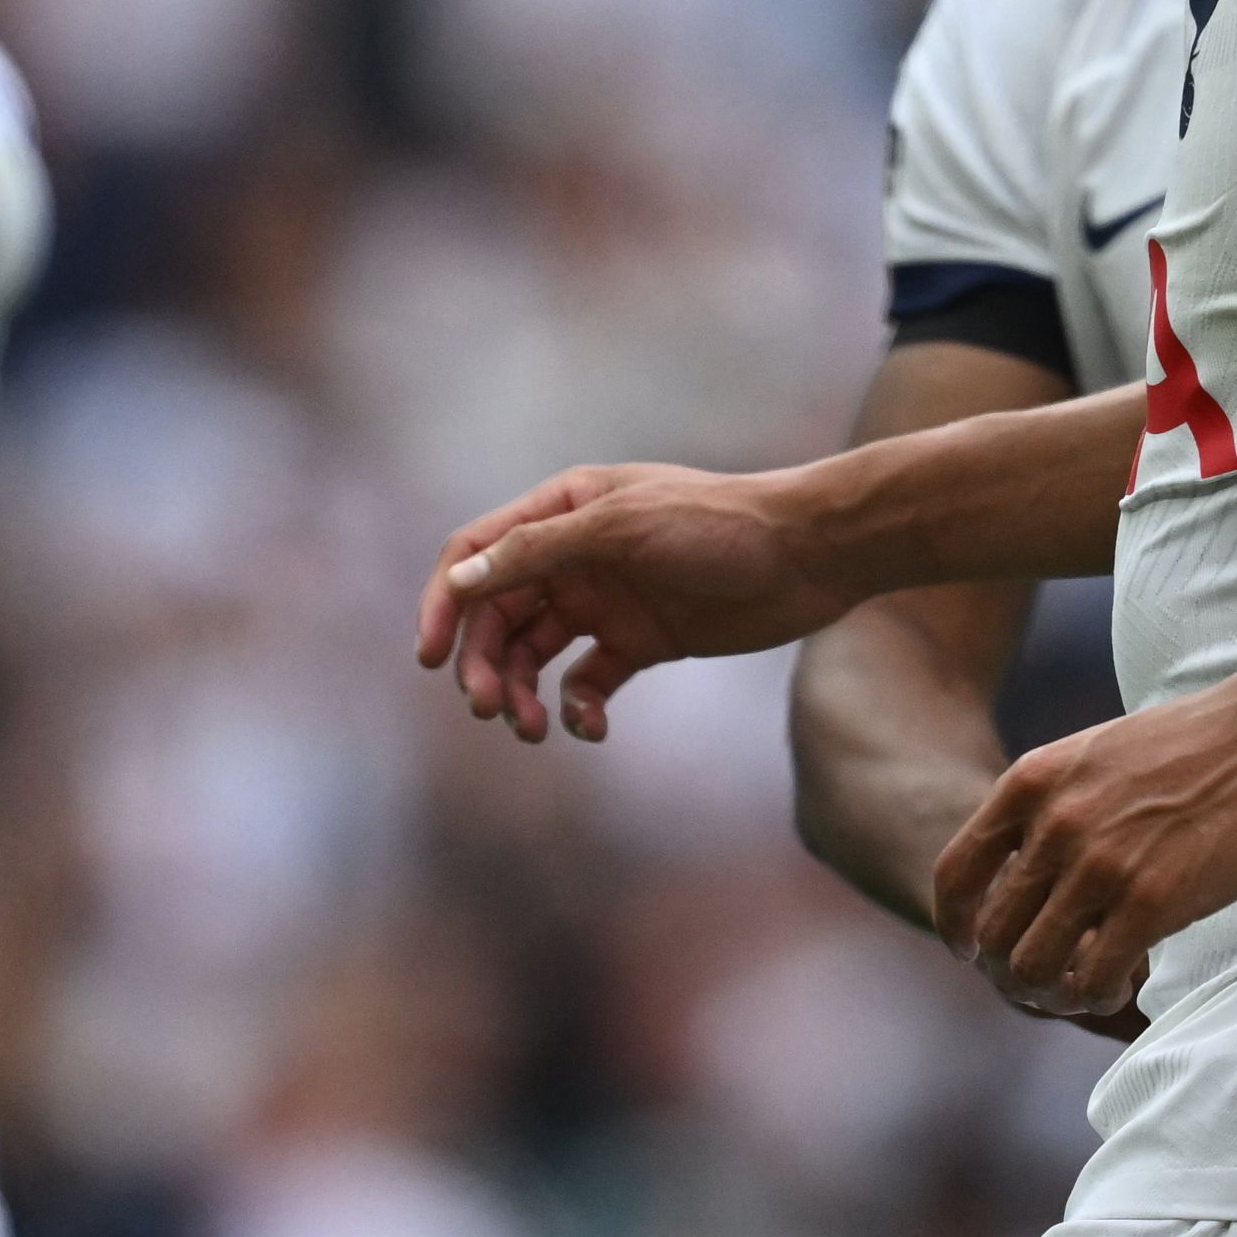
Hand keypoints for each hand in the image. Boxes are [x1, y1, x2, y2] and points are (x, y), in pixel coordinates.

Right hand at [416, 462, 855, 743]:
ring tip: (531, 728)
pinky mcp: (640, 641)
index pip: (476, 554)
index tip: (428, 656)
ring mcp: (607, 599)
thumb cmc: (718, 524)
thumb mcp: (621, 528)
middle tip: (490, 707)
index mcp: (564, 509)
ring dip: (522, 692)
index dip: (443, 602)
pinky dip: (578, 708)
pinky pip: (586, 682)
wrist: (809, 554)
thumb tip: (459, 579)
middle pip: (497, 614)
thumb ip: (538, 552)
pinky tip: (593, 727)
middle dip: (484, 662)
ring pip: (535, 654)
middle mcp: (575, 554)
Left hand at [929, 678, 1236, 1018]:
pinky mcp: (1152, 901)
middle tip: (1046, 982)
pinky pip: (1094, 979)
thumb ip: (1059, 804)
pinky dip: (1099, 998)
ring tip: (1084, 991)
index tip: (974, 949)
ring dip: (1052, 995)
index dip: (957, 925)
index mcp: (1035, 781)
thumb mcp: (1102, 753)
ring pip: (1034, 968)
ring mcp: (1101, 864)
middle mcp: (1056, 823)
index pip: (957, 874)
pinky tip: (1122, 989)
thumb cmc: (1206, 740)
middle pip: (993, 934)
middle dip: (1010, 971)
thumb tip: (1034, 866)